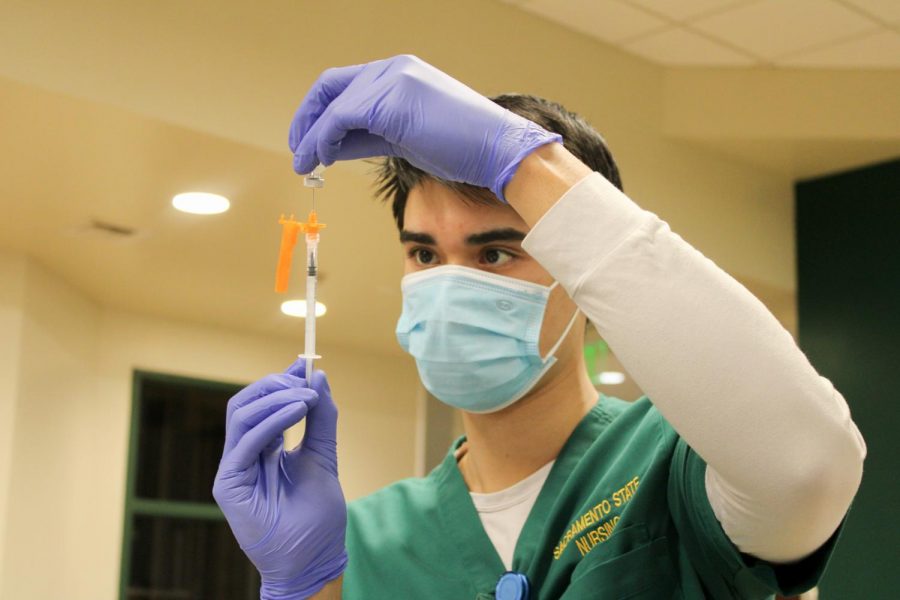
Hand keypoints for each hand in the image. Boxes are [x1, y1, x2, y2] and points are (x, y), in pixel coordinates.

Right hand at [212, 359, 346, 598]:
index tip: (304, 364)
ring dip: (275, 398)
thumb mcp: (324, 456)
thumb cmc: (317, 516)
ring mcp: (233, 468)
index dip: (280, 380)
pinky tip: (298, 412)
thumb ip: (322, 420)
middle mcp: (243, 454)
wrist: (313, 559)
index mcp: (262, 448)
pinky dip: (272, 420)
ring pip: (240, 414)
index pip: (262, 403)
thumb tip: (319, 378)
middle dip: (275, 384)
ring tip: (306, 398)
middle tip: (305, 380)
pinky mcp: (228, 484)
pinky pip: (245, 441)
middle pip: (245, 402)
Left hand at [289, 54, 560, 200]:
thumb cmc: (464, 149)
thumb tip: (335, 146)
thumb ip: (372, 135)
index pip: (349, 86)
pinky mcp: (389, 102)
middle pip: (332, 85)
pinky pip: (340, 118)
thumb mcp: (409, 137)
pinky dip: (322, 139)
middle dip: (308, 117)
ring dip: (311, 135)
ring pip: (333, 103)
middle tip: (298, 148)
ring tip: (303, 161)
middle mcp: (394, 69)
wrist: (498, 149)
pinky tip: (318, 159)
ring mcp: (391, 81)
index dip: (323, 113)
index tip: (312, 140)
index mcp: (402, 73)